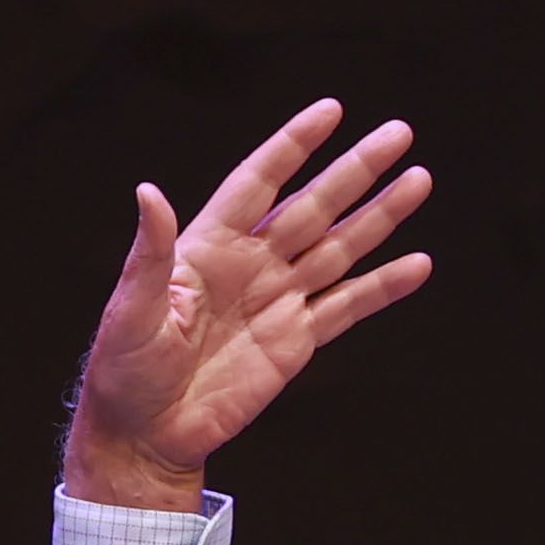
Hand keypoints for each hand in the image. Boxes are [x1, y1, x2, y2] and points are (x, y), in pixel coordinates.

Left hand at [62, 97, 436, 510]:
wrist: (148, 433)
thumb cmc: (125, 368)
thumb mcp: (130, 308)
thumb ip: (149, 252)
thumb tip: (149, 192)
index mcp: (210, 245)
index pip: (260, 181)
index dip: (295, 146)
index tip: (331, 112)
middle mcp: (252, 263)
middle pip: (315, 206)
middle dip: (357, 170)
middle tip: (399, 134)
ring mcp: (278, 300)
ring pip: (341, 248)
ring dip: (381, 216)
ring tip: (419, 181)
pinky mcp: (296, 341)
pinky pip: (348, 307)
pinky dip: (383, 287)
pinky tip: (417, 265)